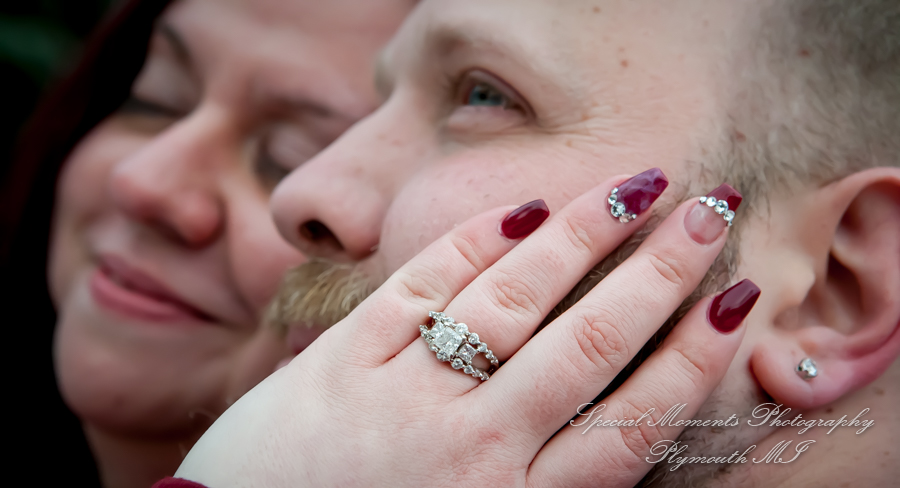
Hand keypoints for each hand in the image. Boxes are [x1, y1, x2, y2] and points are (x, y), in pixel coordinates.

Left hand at [176, 171, 752, 486]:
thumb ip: (547, 482)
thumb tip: (622, 424)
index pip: (631, 420)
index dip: (693, 356)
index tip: (737, 300)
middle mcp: (472, 448)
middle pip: (588, 346)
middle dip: (658, 272)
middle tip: (710, 209)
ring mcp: (403, 396)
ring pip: (512, 302)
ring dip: (580, 237)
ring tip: (634, 187)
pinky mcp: (341, 361)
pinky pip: (418, 288)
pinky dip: (471, 242)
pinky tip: (521, 209)